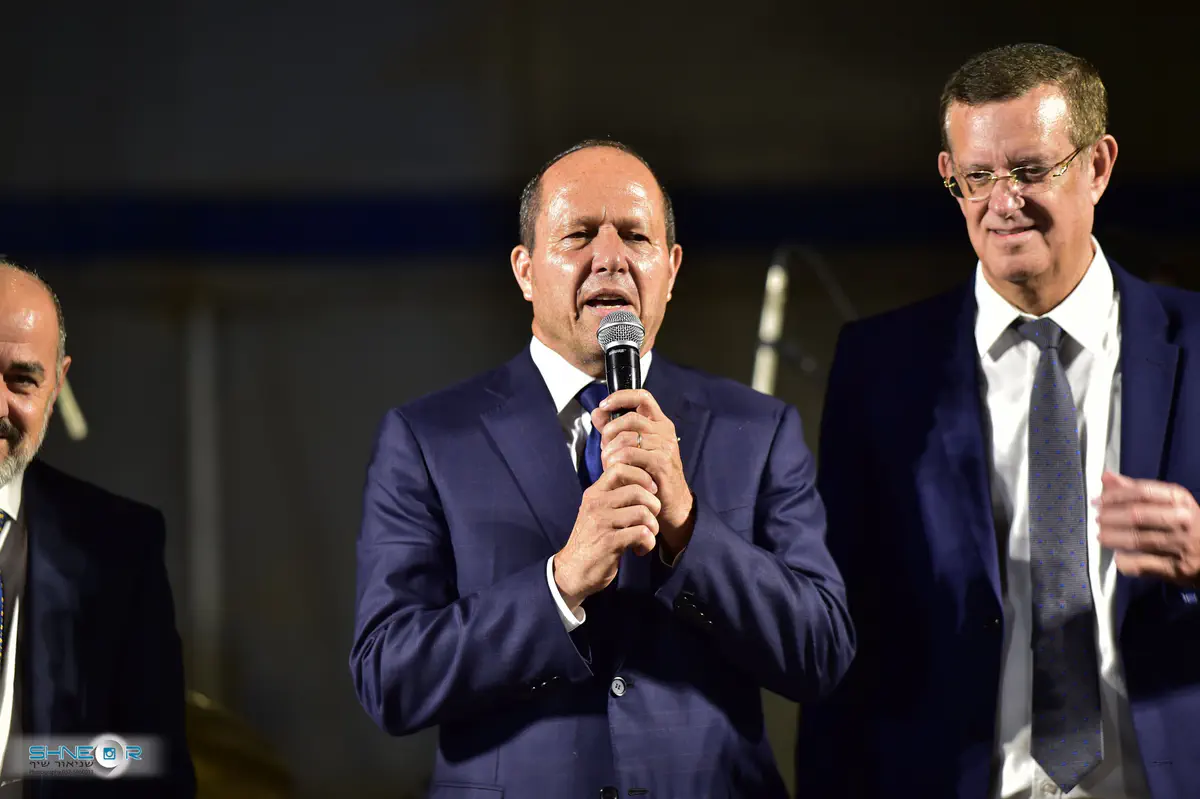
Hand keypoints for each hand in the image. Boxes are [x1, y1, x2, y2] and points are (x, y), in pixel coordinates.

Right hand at [553, 463, 660, 610]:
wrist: (572, 572)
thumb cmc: (591, 541)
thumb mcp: (597, 512)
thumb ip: (614, 497)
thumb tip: (642, 480)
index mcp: (594, 494)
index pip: (619, 468)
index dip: (642, 476)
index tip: (651, 491)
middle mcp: (596, 504)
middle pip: (637, 490)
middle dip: (654, 505)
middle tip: (652, 520)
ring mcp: (601, 523)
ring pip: (643, 512)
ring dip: (653, 527)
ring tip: (647, 537)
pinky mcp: (609, 542)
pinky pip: (642, 533)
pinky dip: (648, 543)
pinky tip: (640, 549)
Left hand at [594, 389, 694, 557]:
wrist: (672, 504)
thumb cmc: (650, 476)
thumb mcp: (632, 449)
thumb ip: (614, 430)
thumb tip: (597, 413)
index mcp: (659, 423)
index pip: (642, 396)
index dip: (621, 396)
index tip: (604, 405)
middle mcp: (664, 432)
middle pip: (630, 418)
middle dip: (609, 432)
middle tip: (603, 449)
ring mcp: (665, 446)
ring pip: (627, 437)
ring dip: (610, 451)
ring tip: (607, 464)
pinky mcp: (661, 463)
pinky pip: (630, 455)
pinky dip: (617, 462)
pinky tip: (615, 471)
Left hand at [1096, 471, 1199, 585]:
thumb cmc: (1182, 522)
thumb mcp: (1167, 502)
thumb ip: (1135, 489)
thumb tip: (1106, 476)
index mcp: (1178, 498)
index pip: (1142, 492)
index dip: (1115, 495)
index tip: (1096, 501)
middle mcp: (1181, 519)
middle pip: (1137, 515)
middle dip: (1111, 517)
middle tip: (1097, 520)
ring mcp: (1181, 544)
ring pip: (1138, 540)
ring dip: (1113, 538)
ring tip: (1100, 536)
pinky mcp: (1177, 568)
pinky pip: (1143, 565)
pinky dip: (1126, 561)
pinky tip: (1118, 557)